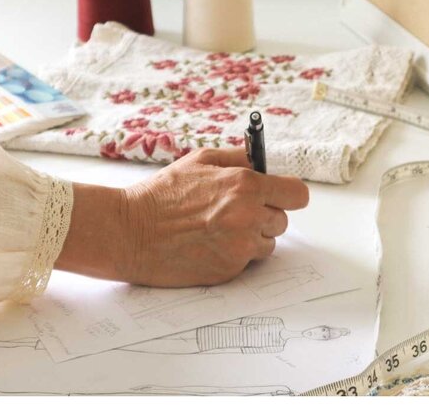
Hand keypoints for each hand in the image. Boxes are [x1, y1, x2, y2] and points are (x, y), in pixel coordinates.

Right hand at [55, 148, 309, 287]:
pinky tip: (209, 244)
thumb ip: (239, 158)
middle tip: (236, 211)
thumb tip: (262, 159)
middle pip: (282, 220)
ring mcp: (240, 247)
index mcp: (246, 185)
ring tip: (218, 229)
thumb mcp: (201, 160)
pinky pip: (248, 261)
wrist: (131, 232)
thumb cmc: (162, 195)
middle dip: (264, 215)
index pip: (297, 194)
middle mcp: (249, 217)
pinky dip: (234, 254)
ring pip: (268, 243)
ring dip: (252, 237)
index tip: (279, 195)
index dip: (288, 194)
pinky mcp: (230, 270)